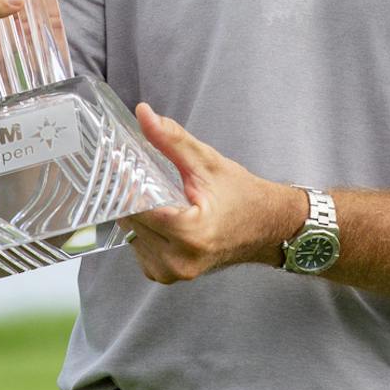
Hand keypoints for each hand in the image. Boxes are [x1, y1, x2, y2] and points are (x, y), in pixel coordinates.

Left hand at [121, 103, 305, 283]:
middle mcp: (178, 260)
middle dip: (132, 196)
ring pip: (132, 234)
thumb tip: (144, 114)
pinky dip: (144, 230)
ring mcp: (171, 273)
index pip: (138, 206)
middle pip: (132, 220)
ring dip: (137, 214)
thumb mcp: (208, 162)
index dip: (128, 183)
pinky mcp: (165, 276)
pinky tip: (161, 216)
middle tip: (142, 176)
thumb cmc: (243, 196)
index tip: (123, 164)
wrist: (266, 226)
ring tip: (156, 195)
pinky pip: (139, 248)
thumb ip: (172, 139)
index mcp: (190, 234)